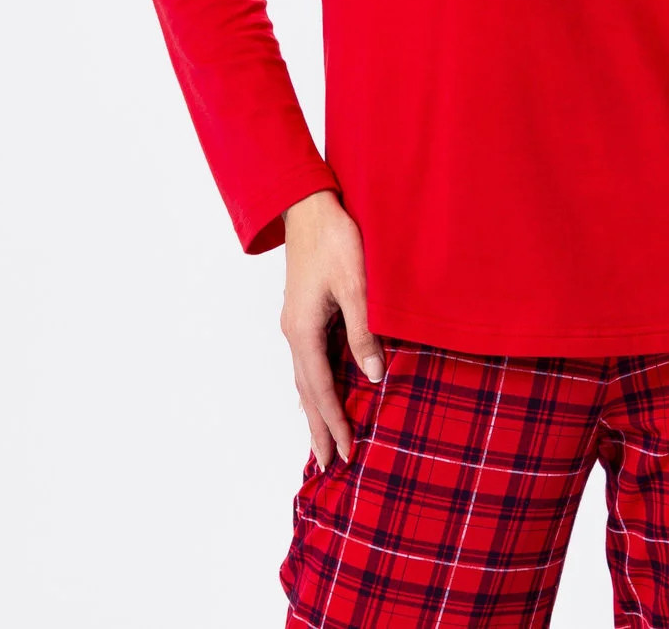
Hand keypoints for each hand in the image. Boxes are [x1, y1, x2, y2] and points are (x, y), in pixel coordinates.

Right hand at [279, 189, 386, 468]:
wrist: (309, 205)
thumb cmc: (336, 239)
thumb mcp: (356, 284)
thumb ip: (364, 331)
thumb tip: (374, 376)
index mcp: (304, 330)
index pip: (321, 389)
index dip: (335, 423)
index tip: (347, 454)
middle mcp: (294, 332)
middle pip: (307, 391)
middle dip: (319, 428)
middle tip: (330, 465)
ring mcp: (296, 322)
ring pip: (306, 377)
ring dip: (316, 409)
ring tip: (323, 438)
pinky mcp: (303, 311)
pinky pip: (309, 359)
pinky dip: (316, 384)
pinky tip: (323, 389)